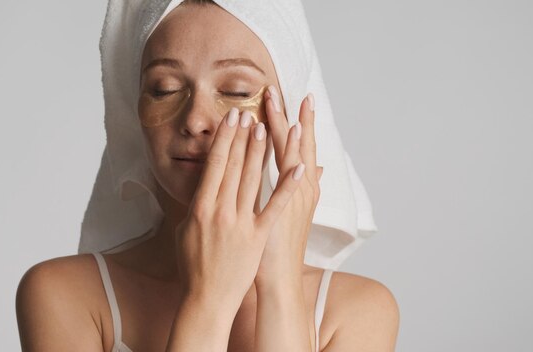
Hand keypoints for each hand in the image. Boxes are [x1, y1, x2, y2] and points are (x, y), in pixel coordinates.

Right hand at [174, 107, 304, 309]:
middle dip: (244, 136)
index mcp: (200, 207)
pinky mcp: (258, 236)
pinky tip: (301, 165)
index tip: (232, 118)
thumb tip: (202, 184)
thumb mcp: (186, 231)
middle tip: (251, 111)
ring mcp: (240, 223)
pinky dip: (288, 185)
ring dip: (263, 150)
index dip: (224, 138)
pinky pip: (275, 207)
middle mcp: (220, 211)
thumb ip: (195, 205)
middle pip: (235, 165)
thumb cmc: (194, 265)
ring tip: (269, 125)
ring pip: (255, 179)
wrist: (206, 298)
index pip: (216, 164)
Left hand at [254, 86, 323, 284]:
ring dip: (285, 122)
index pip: (298, 148)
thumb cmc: (280, 248)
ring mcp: (296, 196)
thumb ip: (301, 187)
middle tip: (280, 87)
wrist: (280, 278)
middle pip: (296, 143)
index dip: (298, 121)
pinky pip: (287, 174)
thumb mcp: (293, 213)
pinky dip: (291, 152)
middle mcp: (302, 188)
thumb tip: (315, 168)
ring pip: (291, 152)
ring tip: (276, 97)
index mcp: (301, 188)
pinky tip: (291, 131)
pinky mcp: (286, 207)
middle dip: (289, 114)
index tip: (296, 96)